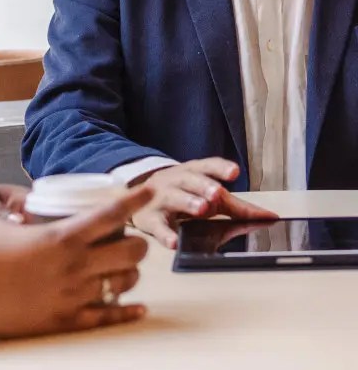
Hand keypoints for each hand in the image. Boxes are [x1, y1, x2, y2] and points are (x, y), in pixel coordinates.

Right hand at [0, 186, 152, 339]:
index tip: (149, 190)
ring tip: (125, 269)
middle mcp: (74, 265)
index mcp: (61, 235)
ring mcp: (73, 295)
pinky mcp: (66, 322)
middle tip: (131, 240)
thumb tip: (27, 214)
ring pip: (124, 283)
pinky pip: (108, 318)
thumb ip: (24, 219)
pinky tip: (138, 308)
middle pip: (129, 251)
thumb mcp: (4, 224)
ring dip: (130, 274)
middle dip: (137, 244)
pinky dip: (128, 312)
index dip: (135, 199)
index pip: (111, 213)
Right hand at [130, 158, 277, 248]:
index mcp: (191, 172)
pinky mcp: (149, 219)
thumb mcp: (205, 195)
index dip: (219, 168)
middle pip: (188, 179)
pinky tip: (174, 242)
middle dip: (203, 185)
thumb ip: (236, 206)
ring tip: (201, 208)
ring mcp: (160, 199)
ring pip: (172, 197)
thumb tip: (270, 216)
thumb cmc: (181, 195)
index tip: (234, 172)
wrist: (137, 197)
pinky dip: (165, 234)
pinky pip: (157, 226)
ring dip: (187, 201)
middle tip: (217, 193)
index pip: (206, 166)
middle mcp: (174, 181)